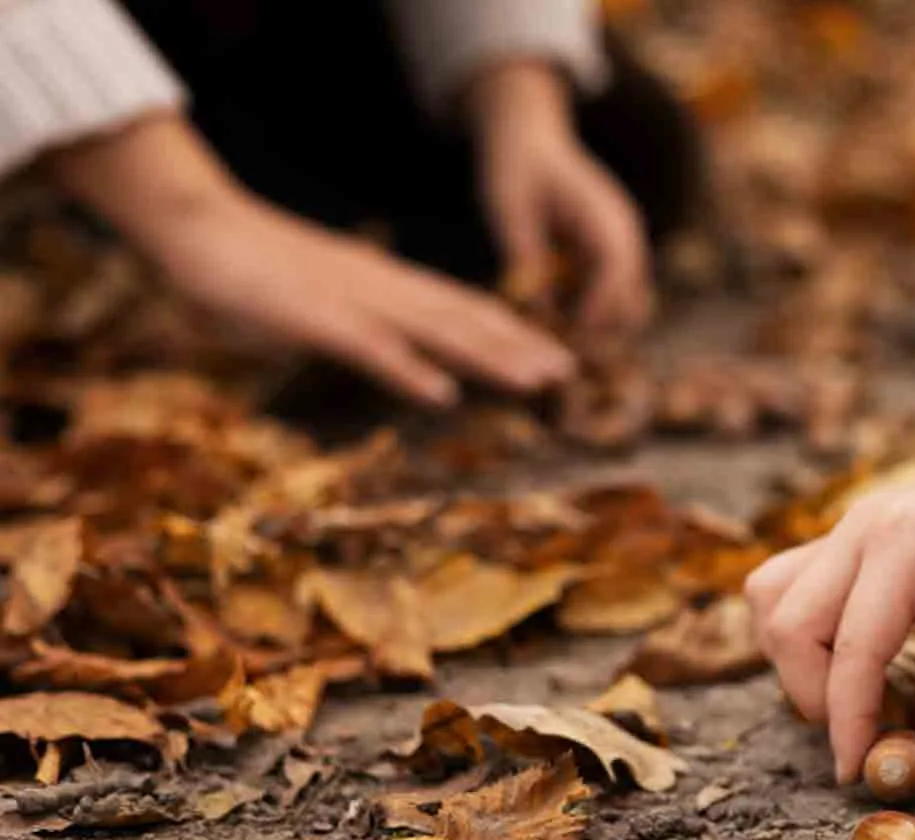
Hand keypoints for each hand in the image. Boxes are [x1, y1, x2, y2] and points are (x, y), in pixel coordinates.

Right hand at [49, 113, 574, 404]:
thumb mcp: (323, 300)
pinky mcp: (314, 316)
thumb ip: (364, 324)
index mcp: (385, 285)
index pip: (462, 310)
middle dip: (520, 348)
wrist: (196, 223)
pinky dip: (407, 370)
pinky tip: (442, 394)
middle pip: (464, 320)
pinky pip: (369, 347)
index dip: (512, 334)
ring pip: (434, 331)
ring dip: (488, 358)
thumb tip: (394, 349)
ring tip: (536, 382)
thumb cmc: (253, 268)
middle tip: (571, 374)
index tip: (556, 359)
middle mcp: (382, 288)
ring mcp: (351, 301)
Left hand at [469, 60, 651, 339]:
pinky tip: (559, 314)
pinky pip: (615, 295)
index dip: (595, 311)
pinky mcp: (612, 252)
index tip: (565, 335)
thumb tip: (536, 312)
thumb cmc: (515, 166)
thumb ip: (524, 259)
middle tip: (561, 348)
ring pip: (631, 304)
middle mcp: (626, 233)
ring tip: (558, 335)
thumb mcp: (509, 211)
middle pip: (635, 300)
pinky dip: (593, 311)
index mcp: (605, 217)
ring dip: (600, 325)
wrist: (529, 134)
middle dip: (603, 329)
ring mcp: (624, 244)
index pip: (616, 275)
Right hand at [747, 439, 914, 781]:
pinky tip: (851, 657)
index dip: (849, 720)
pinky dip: (803, 631)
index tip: (860, 773)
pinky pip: (790, 584)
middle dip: (814, 694)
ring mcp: (847, 528)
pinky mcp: (847, 538)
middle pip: (788, 623)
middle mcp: (860, 528)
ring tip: (855, 695)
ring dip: (798, 659)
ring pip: (773, 599)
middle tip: (867, 735)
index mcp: (906, 542)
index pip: (852, 647)